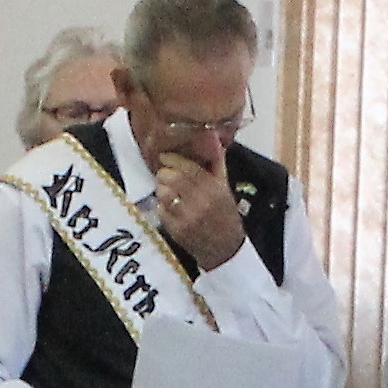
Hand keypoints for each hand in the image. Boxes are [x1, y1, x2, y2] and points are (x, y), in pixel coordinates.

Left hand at [153, 146, 243, 271]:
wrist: (225, 249)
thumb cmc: (225, 216)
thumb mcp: (225, 188)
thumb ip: (217, 164)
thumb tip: (214, 139)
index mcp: (215, 189)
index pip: (189, 167)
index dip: (173, 160)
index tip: (164, 157)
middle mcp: (202, 202)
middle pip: (172, 178)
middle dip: (163, 174)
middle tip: (163, 175)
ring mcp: (189, 217)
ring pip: (164, 193)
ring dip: (161, 190)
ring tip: (166, 191)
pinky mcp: (178, 230)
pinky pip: (161, 210)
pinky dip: (162, 207)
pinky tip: (169, 208)